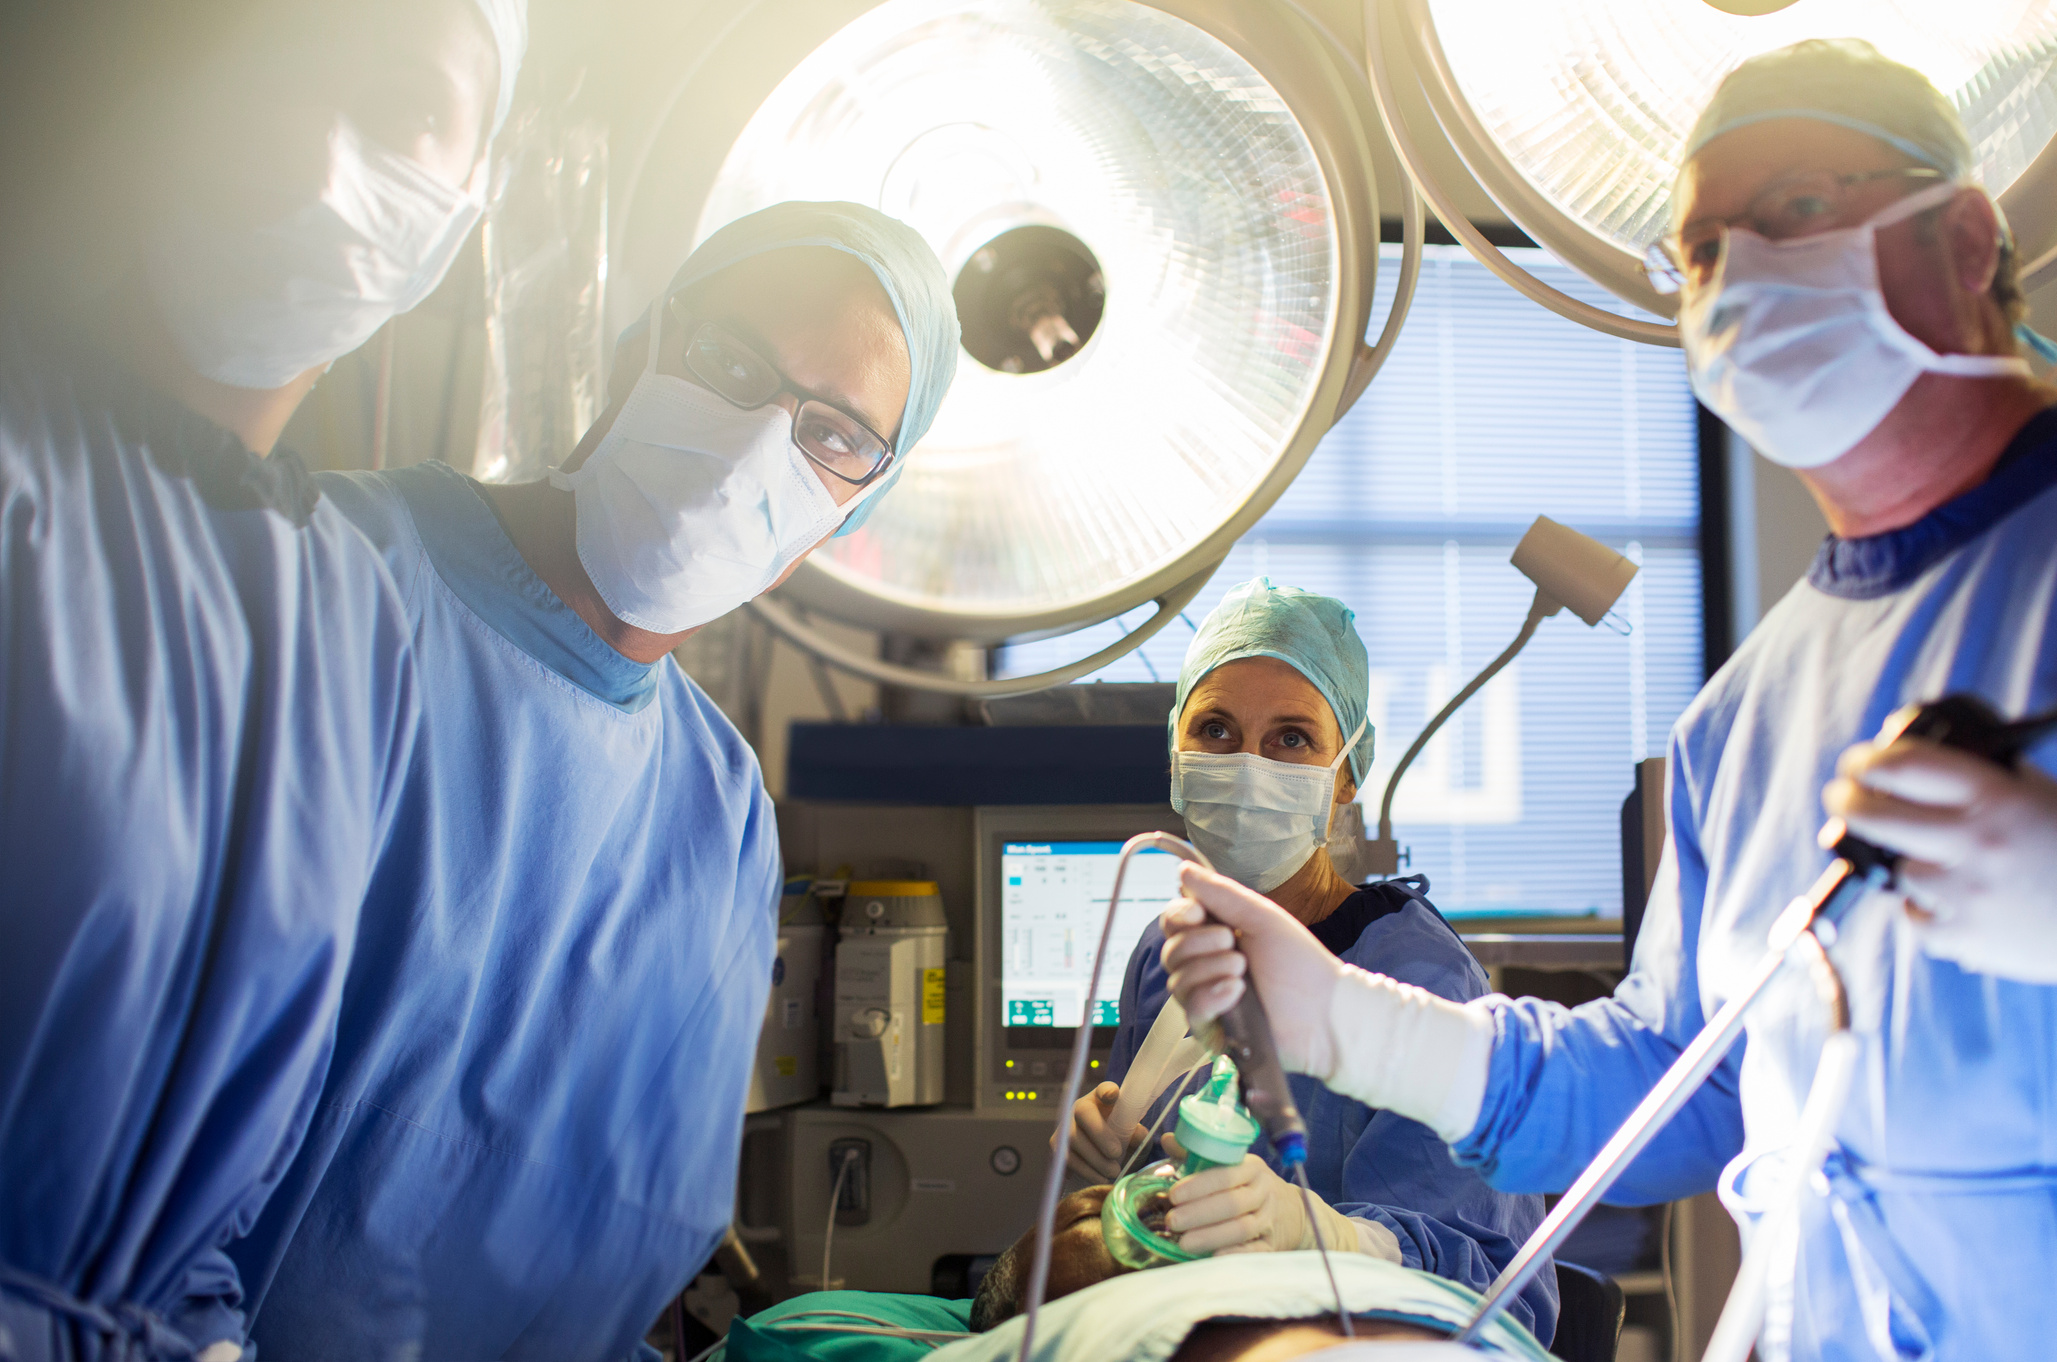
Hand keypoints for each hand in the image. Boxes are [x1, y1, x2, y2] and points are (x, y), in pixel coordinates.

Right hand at [1054, 1082, 1140, 1182]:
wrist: (1100, 1155)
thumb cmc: (1119, 1140)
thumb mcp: (1132, 1135)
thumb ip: (1137, 1133)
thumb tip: (1137, 1135)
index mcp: (1101, 1100)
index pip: (1104, 1089)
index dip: (1107, 1090)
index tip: (1113, 1096)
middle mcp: (1080, 1107)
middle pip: (1083, 1113)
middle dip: (1100, 1135)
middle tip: (1117, 1153)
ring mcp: (1065, 1126)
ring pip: (1072, 1139)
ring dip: (1094, 1159)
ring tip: (1113, 1172)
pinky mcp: (1057, 1146)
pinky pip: (1066, 1158)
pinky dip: (1085, 1171)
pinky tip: (1100, 1179)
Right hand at [1158, 864, 1345, 1077]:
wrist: (1323, 1010)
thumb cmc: (1299, 963)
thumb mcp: (1261, 918)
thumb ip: (1220, 894)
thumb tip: (1183, 869)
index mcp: (1217, 935)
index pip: (1174, 923)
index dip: (1178, 916)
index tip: (1198, 913)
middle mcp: (1207, 966)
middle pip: (1171, 951)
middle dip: (1200, 943)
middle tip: (1234, 944)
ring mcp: (1208, 998)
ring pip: (1177, 982)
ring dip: (1210, 970)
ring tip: (1243, 972)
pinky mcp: (1213, 1029)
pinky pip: (1192, 1010)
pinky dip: (1211, 997)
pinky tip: (1236, 993)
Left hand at [1159, 1137, 1364, 1256]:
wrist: (1292, 1212)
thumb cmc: (1250, 1186)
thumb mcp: (1232, 1165)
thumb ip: (1200, 1155)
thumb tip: (1167, 1140)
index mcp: (1252, 1168)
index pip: (1226, 1175)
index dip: (1199, 1185)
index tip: (1174, 1195)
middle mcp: (1263, 1192)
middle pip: (1233, 1203)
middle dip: (1199, 1213)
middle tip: (1172, 1221)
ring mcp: (1269, 1219)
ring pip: (1242, 1228)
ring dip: (1211, 1236)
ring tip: (1184, 1243)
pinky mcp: (1272, 1244)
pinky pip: (1255, 1251)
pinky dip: (1235, 1254)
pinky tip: (1214, 1257)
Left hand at [1824, 736, 2056, 982]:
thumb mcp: (2040, 796)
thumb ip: (1986, 778)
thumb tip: (1917, 763)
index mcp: (1998, 796)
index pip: (1905, 765)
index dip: (1868, 760)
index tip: (1855, 762)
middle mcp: (1977, 841)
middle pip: (1873, 814)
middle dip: (1846, 801)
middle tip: (1841, 797)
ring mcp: (1967, 892)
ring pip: (1898, 869)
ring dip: (1908, 862)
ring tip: (1938, 861)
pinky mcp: (1965, 938)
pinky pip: (1915, 916)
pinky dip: (1927, 909)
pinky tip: (1954, 901)